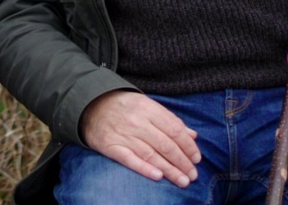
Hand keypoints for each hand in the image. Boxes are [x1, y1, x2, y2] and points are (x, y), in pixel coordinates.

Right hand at [81, 90, 200, 186]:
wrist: (90, 105)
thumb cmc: (124, 106)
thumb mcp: (147, 105)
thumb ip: (169, 120)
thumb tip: (192, 135)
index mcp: (148, 108)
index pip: (174, 129)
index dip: (188, 145)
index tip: (197, 158)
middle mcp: (137, 121)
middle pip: (165, 144)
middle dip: (182, 161)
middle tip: (193, 175)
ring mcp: (124, 135)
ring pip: (151, 154)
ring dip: (170, 170)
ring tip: (183, 181)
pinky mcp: (111, 146)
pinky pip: (130, 159)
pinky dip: (144, 168)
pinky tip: (158, 176)